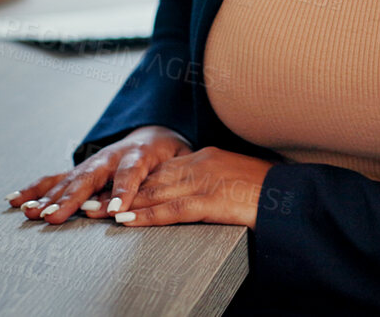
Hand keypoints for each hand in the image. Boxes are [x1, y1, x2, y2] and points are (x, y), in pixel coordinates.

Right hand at [6, 125, 190, 224]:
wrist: (155, 132)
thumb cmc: (170, 153)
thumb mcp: (179, 162)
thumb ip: (169, 178)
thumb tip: (159, 198)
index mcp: (139, 154)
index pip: (130, 173)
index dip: (123, 191)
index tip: (115, 210)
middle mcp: (109, 157)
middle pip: (89, 178)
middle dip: (71, 199)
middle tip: (54, 217)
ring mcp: (91, 163)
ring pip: (68, 180)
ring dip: (48, 198)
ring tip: (31, 214)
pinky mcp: (79, 170)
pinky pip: (54, 179)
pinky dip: (34, 189)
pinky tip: (15, 200)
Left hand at [103, 147, 274, 229]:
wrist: (291, 196)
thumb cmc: (269, 191)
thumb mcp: (237, 177)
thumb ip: (214, 180)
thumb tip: (200, 192)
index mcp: (205, 158)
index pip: (161, 169)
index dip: (132, 180)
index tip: (109, 187)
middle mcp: (199, 164)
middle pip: (150, 179)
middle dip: (117, 190)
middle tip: (88, 198)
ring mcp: (204, 182)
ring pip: (153, 193)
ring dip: (121, 204)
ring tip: (94, 212)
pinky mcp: (210, 200)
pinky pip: (171, 210)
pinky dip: (146, 216)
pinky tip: (126, 221)